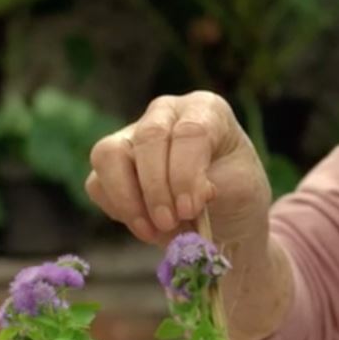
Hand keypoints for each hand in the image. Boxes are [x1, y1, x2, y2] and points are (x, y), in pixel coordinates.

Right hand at [86, 91, 271, 247]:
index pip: (190, 132)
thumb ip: (214, 189)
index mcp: (205, 109)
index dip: (186, 174)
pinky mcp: (111, 165)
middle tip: (170, 223)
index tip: (191, 209)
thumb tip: (182, 203)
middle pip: (148, 139)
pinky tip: (147, 228)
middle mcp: (165, 114)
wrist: (223, 213)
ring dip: (129, 199)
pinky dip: (119, 210)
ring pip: (109, 155)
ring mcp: (133, 135)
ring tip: (153, 230)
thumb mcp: (240, 188)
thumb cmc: (235, 191)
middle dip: (156, 188)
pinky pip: (98, 184)